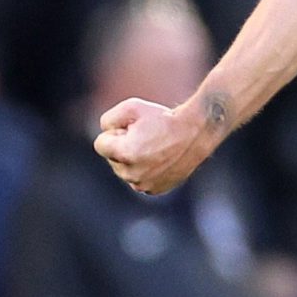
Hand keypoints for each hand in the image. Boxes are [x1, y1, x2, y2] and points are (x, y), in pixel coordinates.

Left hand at [93, 98, 211, 196]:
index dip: (114, 132)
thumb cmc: (163, 118)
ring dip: (132, 159)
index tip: (132, 128)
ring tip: (154, 147)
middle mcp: (133, 174)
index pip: (100, 144)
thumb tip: (104, 133)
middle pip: (112, 158)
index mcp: (125, 154)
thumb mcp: (131, 107)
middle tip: (146, 136)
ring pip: (125, 170)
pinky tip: (159, 159)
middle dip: (122, 146)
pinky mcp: (154, 190)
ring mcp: (144, 185)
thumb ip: (108, 120)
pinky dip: (144, 170)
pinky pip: (138, 179)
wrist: (196, 132)